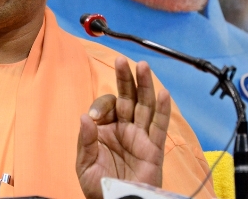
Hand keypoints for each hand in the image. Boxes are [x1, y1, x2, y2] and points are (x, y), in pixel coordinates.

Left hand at [75, 57, 170, 198]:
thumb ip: (86, 140)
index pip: (106, 107)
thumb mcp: (85, 164)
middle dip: (125, 79)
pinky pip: (159, 127)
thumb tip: (85, 117)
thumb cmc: (99, 187)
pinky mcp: (153, 148)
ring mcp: (139, 137)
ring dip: (144, 86)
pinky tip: (162, 93)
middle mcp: (123, 129)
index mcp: (105, 130)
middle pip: (127, 98)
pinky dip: (162, 110)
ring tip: (143, 66)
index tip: (96, 117)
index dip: (101, 106)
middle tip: (122, 61)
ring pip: (144, 106)